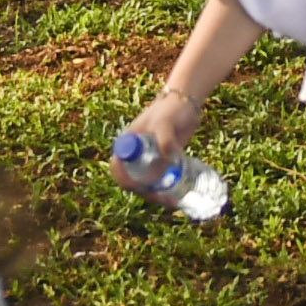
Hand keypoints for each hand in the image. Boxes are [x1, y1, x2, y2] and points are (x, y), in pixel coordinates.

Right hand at [114, 86, 200, 202]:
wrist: (187, 103)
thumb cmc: (172, 109)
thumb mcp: (166, 123)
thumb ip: (165, 138)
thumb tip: (169, 161)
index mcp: (129, 143)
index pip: (118, 168)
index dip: (125, 182)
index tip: (142, 189)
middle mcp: (136, 153)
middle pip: (134, 180)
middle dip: (147, 193)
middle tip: (166, 199)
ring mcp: (149, 158)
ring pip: (147, 183)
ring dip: (157, 195)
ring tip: (175, 202)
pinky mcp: (162, 162)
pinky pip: (160, 180)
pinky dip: (166, 190)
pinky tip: (178, 197)